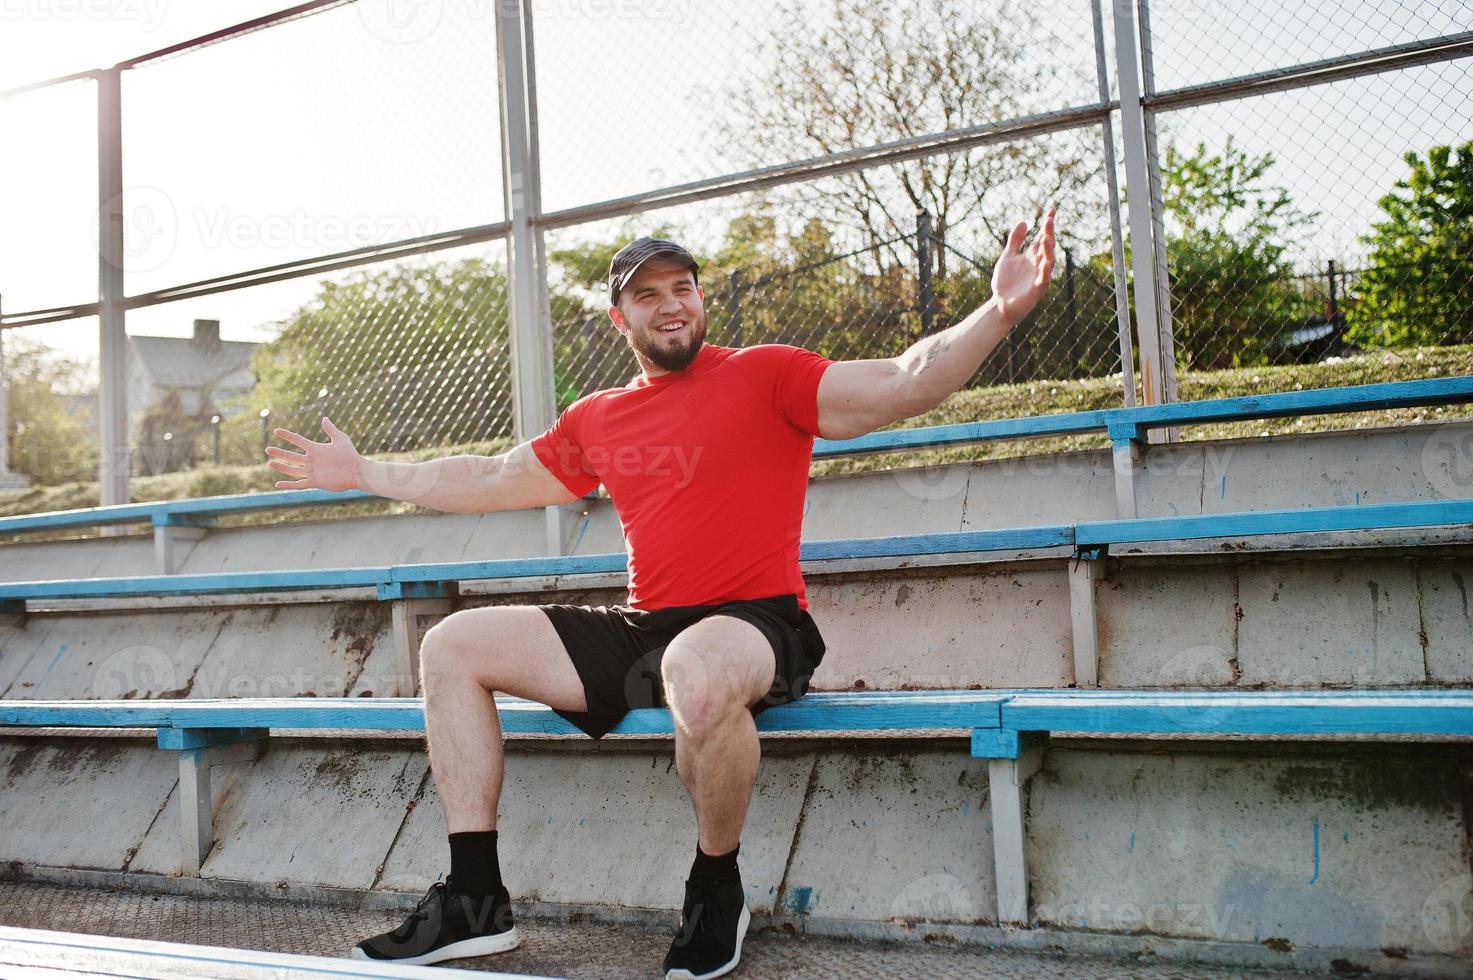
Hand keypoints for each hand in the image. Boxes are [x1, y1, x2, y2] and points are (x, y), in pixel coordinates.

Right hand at [265, 417, 361, 490]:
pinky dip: (288, 484)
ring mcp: (312, 472)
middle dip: (279, 453)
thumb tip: (324, 418)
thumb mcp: (341, 439)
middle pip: (291, 456)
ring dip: (281, 467)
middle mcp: (311, 460)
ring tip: (270, 463)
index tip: (276, 431)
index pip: (298, 440)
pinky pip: (299, 484)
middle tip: (267, 449)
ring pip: (292, 470)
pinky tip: (277, 484)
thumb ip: (331, 430)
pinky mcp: (315, 482)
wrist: (357, 471)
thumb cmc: (350, 455)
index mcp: (316, 449)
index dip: (287, 436)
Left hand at [991, 207, 1056, 325]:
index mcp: (1032, 256)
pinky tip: (1045, 262)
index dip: (1047, 224)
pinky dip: (1045, 271)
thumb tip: (1024, 221)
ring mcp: (1039, 276)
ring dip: (1048, 250)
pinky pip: (1044, 279)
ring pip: (1049, 261)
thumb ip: (1015, 241)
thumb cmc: (1005, 282)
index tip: (1052, 209)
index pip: (1042, 236)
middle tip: (1048, 220)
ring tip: (1045, 238)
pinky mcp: (1037, 290)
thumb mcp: (1007, 257)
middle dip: (1049, 233)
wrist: (999, 304)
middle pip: (1047, 246)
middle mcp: (1038, 264)